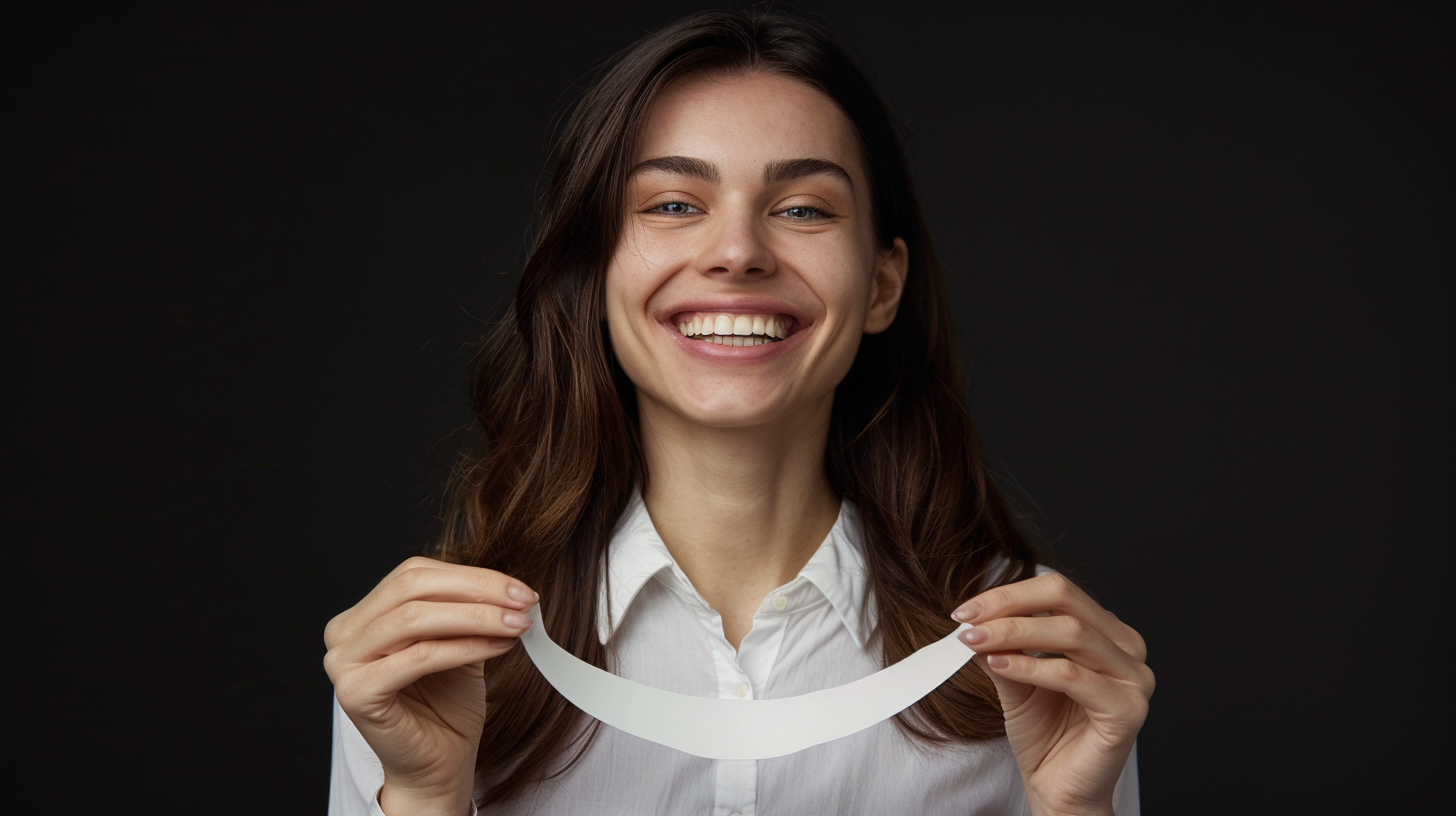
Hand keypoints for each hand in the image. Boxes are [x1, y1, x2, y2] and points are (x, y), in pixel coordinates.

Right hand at [324, 556, 538, 815]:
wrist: (437, 766)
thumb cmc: (445, 707)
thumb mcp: (460, 643)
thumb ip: (469, 610)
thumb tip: (508, 585)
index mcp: (363, 615)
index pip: (415, 573)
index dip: (472, 576)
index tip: (520, 588)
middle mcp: (344, 633)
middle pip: (413, 587)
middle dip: (478, 590)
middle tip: (524, 601)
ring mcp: (344, 662)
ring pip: (415, 619)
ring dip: (477, 617)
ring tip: (517, 624)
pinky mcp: (356, 692)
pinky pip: (419, 656)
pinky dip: (465, 647)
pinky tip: (499, 647)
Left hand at [953, 573, 1153, 815]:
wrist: (1058, 792)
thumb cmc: (1045, 736)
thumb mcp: (1015, 680)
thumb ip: (1002, 646)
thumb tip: (974, 618)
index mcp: (1107, 633)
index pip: (1059, 591)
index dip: (1010, 594)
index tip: (966, 609)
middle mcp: (1127, 649)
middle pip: (1066, 601)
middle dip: (1009, 606)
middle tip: (966, 620)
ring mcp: (1133, 679)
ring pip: (1070, 634)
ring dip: (1014, 632)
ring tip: (975, 641)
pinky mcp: (1127, 710)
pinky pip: (1072, 676)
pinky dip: (1031, 666)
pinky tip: (999, 665)